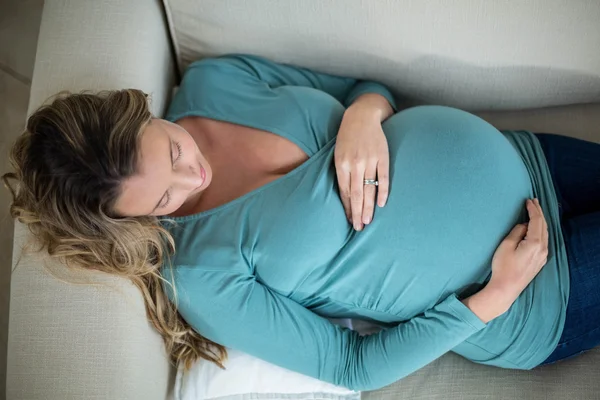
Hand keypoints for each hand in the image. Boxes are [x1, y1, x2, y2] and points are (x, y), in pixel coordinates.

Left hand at [334, 105, 389, 230]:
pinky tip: (381, 204)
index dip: (347, 208)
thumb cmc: (348, 137)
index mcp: (341, 164)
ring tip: (368, 221)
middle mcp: (355, 164)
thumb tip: (345, 195)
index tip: (349, 221)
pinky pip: (383, 178)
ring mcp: (369, 161)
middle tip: (358, 227)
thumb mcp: (338, 153)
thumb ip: (341, 173)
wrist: (362, 116)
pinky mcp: (382, 157)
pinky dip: (382, 191)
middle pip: (356, 194)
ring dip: (368, 207)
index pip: (345, 192)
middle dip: (357, 213)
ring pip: (369, 189)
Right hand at [462, 198, 548, 322]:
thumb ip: (517, 232)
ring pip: (545, 233)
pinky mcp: (540, 260)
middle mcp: (543, 248)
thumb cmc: (503, 267)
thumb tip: (524, 226)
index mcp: (535, 243)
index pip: (537, 221)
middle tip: (534, 201)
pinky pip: (544, 240)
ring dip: (541, 221)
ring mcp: (543, 256)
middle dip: (539, 212)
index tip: (528, 200)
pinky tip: (536, 227)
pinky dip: (541, 230)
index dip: (533, 209)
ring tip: (535, 211)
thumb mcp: (506, 245)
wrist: (506, 288)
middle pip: (544, 226)